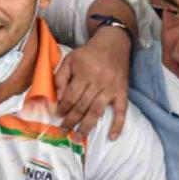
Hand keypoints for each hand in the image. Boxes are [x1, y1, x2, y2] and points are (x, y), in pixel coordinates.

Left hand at [55, 24, 130, 138]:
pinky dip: (118, 125)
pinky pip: (121, 111)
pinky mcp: (122, 92)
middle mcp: (98, 82)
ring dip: (87, 126)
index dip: (63, 107)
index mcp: (84, 73)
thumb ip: (61, 77)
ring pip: (97, 111)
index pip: (71, 96)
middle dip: (71, 120)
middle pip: (82, 106)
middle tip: (64, 130)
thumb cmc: (89, 53)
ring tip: (78, 136)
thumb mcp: (70, 59)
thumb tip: (56, 97)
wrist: (113, 43)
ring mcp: (111, 89)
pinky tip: (112, 137)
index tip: (57, 115)